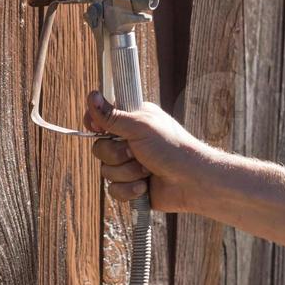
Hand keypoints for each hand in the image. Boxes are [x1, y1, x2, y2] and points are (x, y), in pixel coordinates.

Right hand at [83, 91, 213, 212]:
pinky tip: (145, 186)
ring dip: (127, 173)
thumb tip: (92, 95)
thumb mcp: (139, 127)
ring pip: (106, 171)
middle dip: (117, 154)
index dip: (96, 125)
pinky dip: (129, 189)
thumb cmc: (172, 148)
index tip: (98, 128)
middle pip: (99, 148)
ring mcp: (129, 164)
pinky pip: (113, 189)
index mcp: (131, 121)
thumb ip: (112, 116)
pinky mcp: (131, 185)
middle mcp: (128, 141)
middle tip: (136, 152)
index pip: (101, 119)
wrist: (192, 181)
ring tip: (147, 170)